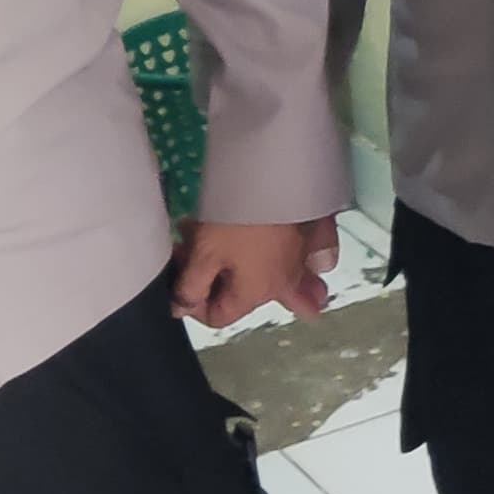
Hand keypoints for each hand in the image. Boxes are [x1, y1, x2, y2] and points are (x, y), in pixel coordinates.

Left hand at [172, 216, 336, 328]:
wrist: (282, 176)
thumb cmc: (241, 217)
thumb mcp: (204, 253)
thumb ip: (189, 286)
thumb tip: (182, 309)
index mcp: (256, 293)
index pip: (218, 317)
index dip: (191, 304)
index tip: (179, 276)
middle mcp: (283, 284)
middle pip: (248, 297)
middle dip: (219, 285)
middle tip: (196, 257)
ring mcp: (300, 262)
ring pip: (283, 284)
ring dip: (256, 277)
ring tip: (237, 258)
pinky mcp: (314, 236)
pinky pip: (300, 260)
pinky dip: (290, 261)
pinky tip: (287, 253)